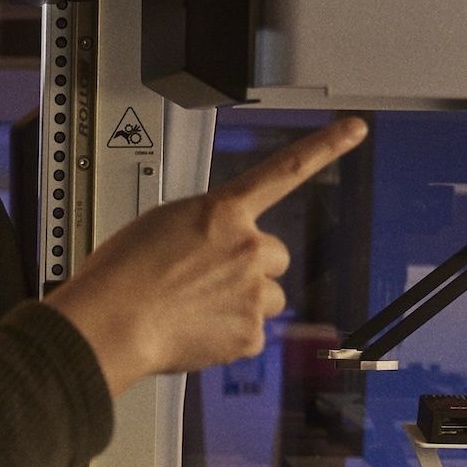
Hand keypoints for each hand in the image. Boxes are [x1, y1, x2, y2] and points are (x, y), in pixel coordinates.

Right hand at [46, 118, 367, 397]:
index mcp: (222, 212)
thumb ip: (202, 230)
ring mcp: (253, 292)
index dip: (326, 146)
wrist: (111, 323)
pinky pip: (250, 335)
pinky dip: (227, 337)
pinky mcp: (250, 334)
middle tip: (212, 281)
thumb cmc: (120, 276)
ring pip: (266, 297)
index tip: (355, 129)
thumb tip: (212, 256)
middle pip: (275, 256)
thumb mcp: (160, 226)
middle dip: (252, 269)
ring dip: (242, 303)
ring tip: (196, 310)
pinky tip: (194, 334)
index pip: (285, 170)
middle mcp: (248, 247)